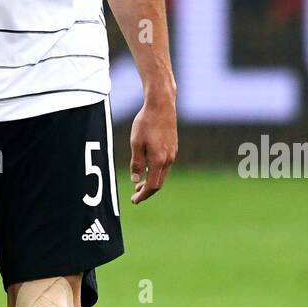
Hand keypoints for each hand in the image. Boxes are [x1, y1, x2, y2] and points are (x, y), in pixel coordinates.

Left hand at [129, 82, 176, 203]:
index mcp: (159, 160)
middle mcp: (169, 159)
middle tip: (135, 196)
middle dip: (147, 191)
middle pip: (159, 183)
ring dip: (152, 181)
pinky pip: (166, 165)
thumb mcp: (136, 143)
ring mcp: (173, 153)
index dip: (143, 195)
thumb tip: (136, 180)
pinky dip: (157, 172)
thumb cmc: (146, 123)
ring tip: (140, 184)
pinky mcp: (173, 147)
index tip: (134, 200)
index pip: (152, 186)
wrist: (161, 105)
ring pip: (163, 174)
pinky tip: (149, 169)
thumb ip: (137, 163)